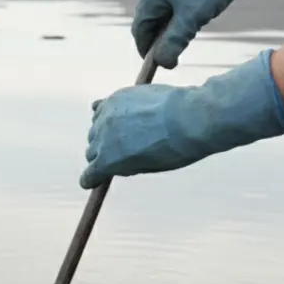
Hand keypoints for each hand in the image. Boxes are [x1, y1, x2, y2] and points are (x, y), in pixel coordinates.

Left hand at [80, 50, 283, 189]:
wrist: (193, 119)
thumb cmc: (189, 109)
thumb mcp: (168, 100)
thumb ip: (154, 105)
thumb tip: (179, 101)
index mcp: (116, 99)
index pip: (100, 114)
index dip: (109, 128)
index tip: (119, 135)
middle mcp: (104, 116)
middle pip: (95, 136)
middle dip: (106, 145)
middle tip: (130, 152)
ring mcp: (103, 137)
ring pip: (94, 154)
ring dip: (104, 161)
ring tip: (128, 163)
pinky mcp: (108, 157)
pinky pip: (91, 174)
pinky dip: (91, 180)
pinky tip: (91, 184)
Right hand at [134, 0, 283, 67]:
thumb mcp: (191, 19)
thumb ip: (173, 43)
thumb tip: (162, 63)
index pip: (140, 30)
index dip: (147, 50)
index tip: (160, 65)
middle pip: (151, 21)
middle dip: (164, 38)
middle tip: (180, 50)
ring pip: (164, 12)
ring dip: (176, 25)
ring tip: (195, 27)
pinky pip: (174, 1)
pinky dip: (183, 13)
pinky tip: (201, 12)